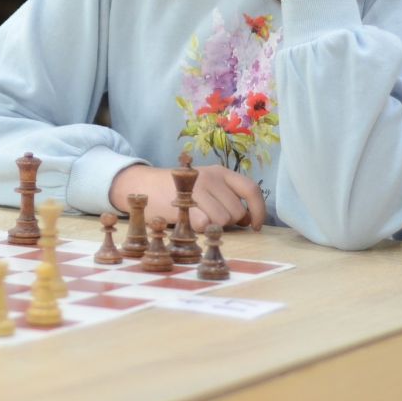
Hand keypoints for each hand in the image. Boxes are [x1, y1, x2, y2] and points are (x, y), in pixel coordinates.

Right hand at [109, 163, 264, 230]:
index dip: (259, 211)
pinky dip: (200, 227)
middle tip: (210, 218)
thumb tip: (249, 220)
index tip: (256, 226)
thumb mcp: (206, 186)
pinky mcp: (185, 203)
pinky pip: (205, 223)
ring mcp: (198, 189)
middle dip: (228, 222)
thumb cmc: (178, 190)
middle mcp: (212, 177)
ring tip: (197, 217)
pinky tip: (190, 222)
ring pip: (222, 220)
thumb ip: (227, 198)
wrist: (143, 185)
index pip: (251, 190)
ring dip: (213, 226)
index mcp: (221, 172)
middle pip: (237, 211)